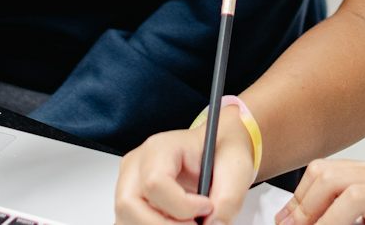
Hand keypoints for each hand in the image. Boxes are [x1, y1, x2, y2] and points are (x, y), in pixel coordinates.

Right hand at [114, 122, 256, 224]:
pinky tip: (178, 222)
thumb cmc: (222, 151)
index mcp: (159, 148)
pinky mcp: (132, 204)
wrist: (219, 150)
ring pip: (128, 220)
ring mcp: (130, 185)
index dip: (182, 205)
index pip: (155, 182)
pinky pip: (133, 223)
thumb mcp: (236, 169)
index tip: (207, 208)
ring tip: (189, 222)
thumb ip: (227, 200)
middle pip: (129, 205)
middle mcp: (137, 166)